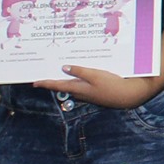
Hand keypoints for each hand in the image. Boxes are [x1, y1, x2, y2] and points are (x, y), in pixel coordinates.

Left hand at [34, 66, 157, 108]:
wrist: (129, 96)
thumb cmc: (112, 85)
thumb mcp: (95, 75)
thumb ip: (79, 71)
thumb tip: (64, 68)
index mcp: (78, 88)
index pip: (57, 86)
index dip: (46, 83)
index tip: (35, 82)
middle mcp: (81, 93)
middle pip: (63, 86)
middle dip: (54, 80)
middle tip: (45, 73)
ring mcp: (88, 94)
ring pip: (73, 86)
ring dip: (65, 80)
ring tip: (60, 71)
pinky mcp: (96, 93)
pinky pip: (82, 86)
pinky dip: (77, 80)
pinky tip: (80, 74)